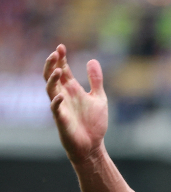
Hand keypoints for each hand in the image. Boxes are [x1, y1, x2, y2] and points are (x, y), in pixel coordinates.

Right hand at [44, 44, 107, 163]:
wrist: (93, 145)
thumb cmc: (94, 122)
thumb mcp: (99, 97)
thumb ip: (95, 80)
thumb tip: (92, 59)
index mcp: (72, 89)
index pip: (63, 70)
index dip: (61, 58)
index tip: (61, 46)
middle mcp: (64, 96)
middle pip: (52, 76)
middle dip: (52, 64)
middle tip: (55, 53)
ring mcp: (61, 107)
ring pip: (50, 90)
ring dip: (53, 80)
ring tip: (59, 70)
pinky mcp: (62, 120)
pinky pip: (55, 110)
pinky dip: (56, 103)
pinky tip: (60, 97)